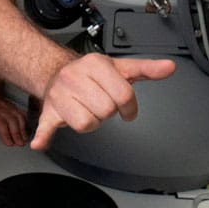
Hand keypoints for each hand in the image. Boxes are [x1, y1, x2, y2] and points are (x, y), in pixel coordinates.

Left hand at [0, 94, 27, 146]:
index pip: (0, 122)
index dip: (6, 133)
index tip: (9, 143)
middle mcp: (0, 108)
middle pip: (12, 120)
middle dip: (17, 133)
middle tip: (20, 144)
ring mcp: (9, 107)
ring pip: (19, 117)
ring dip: (23, 129)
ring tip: (24, 140)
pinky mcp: (14, 107)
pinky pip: (22, 114)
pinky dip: (26, 124)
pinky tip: (26, 132)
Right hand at [30, 54, 175, 150]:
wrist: (56, 72)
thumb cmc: (89, 74)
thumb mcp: (119, 67)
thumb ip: (146, 68)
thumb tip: (169, 67)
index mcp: (94, 64)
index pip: (123, 94)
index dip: (129, 106)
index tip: (127, 109)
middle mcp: (74, 77)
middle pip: (106, 110)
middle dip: (107, 111)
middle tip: (101, 103)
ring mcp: (60, 96)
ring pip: (87, 123)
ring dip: (91, 122)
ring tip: (86, 109)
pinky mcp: (49, 112)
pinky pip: (45, 126)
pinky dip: (43, 136)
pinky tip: (40, 142)